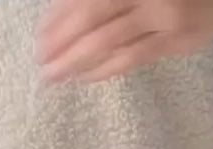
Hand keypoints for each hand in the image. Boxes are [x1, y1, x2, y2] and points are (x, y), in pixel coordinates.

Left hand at [37, 0, 212, 82]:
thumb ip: (103, 0)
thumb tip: (60, 13)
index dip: (58, 17)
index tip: (40, 35)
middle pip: (91, 19)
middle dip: (61, 43)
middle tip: (41, 61)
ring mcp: (160, 18)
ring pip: (107, 42)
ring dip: (75, 61)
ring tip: (54, 75)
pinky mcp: (172, 42)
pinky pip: (130, 60)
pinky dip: (102, 70)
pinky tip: (82, 77)